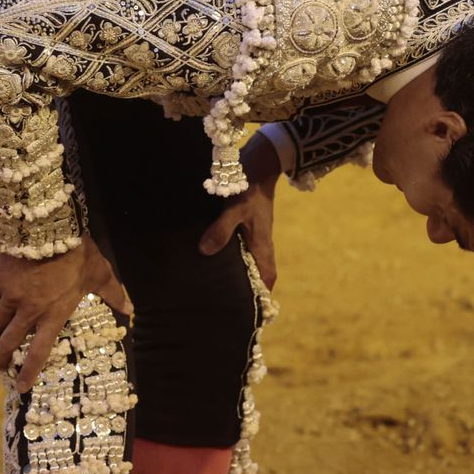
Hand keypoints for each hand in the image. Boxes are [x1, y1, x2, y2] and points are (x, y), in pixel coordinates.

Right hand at [0, 234, 131, 393]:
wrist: (50, 227)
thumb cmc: (79, 253)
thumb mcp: (100, 274)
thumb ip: (113, 293)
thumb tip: (131, 308)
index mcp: (54, 315)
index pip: (38, 353)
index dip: (28, 372)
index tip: (20, 386)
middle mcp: (29, 311)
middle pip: (8, 343)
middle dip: (0, 358)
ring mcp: (11, 296)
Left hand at [198, 132, 280, 288]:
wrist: (258, 162)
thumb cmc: (248, 186)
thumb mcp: (234, 208)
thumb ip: (221, 230)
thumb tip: (205, 252)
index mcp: (262, 244)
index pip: (268, 276)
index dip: (263, 294)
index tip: (253, 312)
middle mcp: (260, 241)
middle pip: (258, 271)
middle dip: (249, 288)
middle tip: (230, 303)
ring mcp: (255, 232)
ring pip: (250, 258)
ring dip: (240, 270)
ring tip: (219, 284)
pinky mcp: (247, 222)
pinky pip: (242, 245)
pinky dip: (233, 254)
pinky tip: (215, 255)